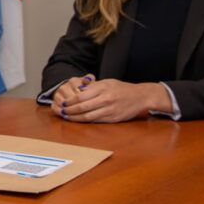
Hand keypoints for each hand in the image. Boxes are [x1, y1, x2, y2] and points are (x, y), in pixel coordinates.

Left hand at [55, 78, 172, 122]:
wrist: (141, 96)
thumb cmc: (122, 88)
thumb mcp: (107, 82)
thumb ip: (93, 86)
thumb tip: (77, 89)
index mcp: (103, 89)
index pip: (81, 96)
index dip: (70, 101)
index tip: (64, 102)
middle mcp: (106, 99)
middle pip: (83, 107)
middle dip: (70, 110)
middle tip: (62, 112)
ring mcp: (110, 110)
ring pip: (88, 116)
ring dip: (76, 118)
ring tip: (67, 117)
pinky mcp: (113, 118)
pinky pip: (96, 121)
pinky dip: (86, 121)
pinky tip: (80, 120)